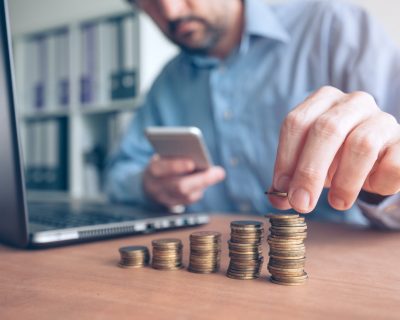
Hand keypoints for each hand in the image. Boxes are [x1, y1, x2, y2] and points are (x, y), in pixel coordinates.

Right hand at [143, 155, 225, 207]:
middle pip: (179, 186)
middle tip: (219, 172)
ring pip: (186, 195)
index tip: (191, 163)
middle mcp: (156, 186)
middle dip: (201, 179)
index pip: (161, 168)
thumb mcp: (164, 156)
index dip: (176, 166)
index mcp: (152, 169)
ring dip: (203, 184)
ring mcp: (163, 198)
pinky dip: (199, 190)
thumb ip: (176, 155)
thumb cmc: (162, 163)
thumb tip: (199, 157)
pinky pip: (188, 200)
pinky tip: (206, 182)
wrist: (149, 182)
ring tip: (217, 174)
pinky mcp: (171, 205)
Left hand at [269, 86, 399, 212]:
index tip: (281, 188)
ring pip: (360, 144)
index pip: (296, 122)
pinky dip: (378, 182)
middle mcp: (353, 102)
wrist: (379, 159)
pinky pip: (392, 163)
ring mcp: (382, 119)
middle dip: (309, 171)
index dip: (286, 157)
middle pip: (326, 129)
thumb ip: (292, 179)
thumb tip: (276, 199)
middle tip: (301, 203)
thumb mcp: (311, 165)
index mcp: (323, 101)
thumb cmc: (338, 159)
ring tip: (337, 203)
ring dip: (344, 181)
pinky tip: (370, 186)